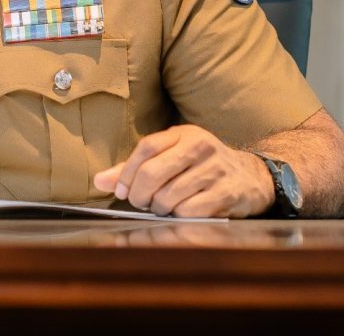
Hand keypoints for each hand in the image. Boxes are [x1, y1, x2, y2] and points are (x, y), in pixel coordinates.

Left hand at [93, 123, 272, 217]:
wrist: (250, 177)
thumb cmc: (201, 166)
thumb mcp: (172, 156)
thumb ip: (136, 167)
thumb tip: (99, 181)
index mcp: (183, 133)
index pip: (146, 148)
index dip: (126, 171)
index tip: (120, 191)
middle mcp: (200, 147)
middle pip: (153, 173)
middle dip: (139, 194)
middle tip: (139, 203)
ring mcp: (215, 169)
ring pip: (169, 196)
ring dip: (158, 208)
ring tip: (162, 207)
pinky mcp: (226, 193)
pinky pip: (189, 211)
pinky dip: (179, 217)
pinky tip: (181, 213)